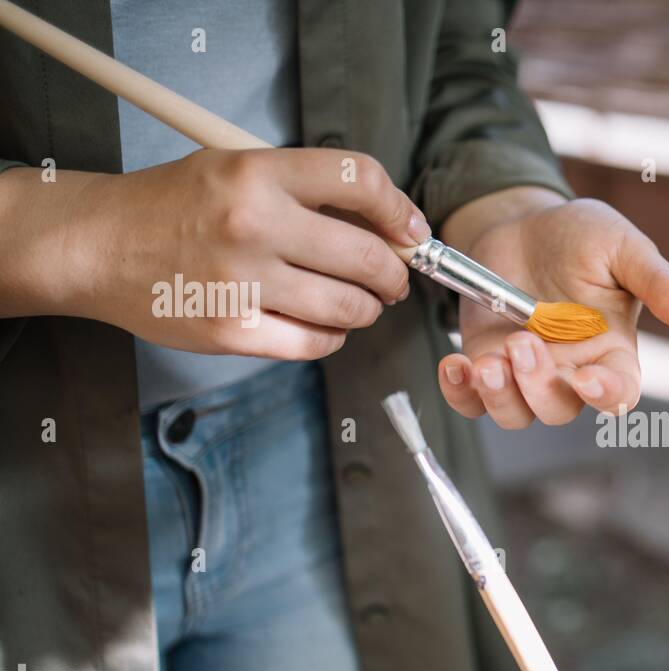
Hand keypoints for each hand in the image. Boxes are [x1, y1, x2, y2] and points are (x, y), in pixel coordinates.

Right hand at [9, 149, 427, 357]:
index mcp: (257, 173)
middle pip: (367, 256)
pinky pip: (314, 343)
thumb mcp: (236, 168)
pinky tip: (326, 325)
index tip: (411, 232)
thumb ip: (306, 190)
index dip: (400, 210)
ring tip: (361, 303)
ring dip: (367, 309)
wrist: (97, 244)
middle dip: (393, 274)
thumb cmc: (174, 205)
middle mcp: (253, 224)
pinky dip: (333, 337)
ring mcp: (242, 282)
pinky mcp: (232, 331)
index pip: (359, 180)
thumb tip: (387, 225)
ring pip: (349, 307)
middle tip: (393, 279)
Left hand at [436, 191, 668, 427]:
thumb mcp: (620, 246)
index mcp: (611, 351)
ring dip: (499, 397)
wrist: (517, 223)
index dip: (607, 396)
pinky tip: (454, 364)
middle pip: (560, 409)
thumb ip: (658, 282)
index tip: (589, 379)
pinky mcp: (484, 366)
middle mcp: (570, 372)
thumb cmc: (577, 234)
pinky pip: (471, 402)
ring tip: (485, 361)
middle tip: (523, 343)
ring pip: (516, 414)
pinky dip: (460, 394)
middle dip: (539, 386)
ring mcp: (524, 374)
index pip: (619, 392)